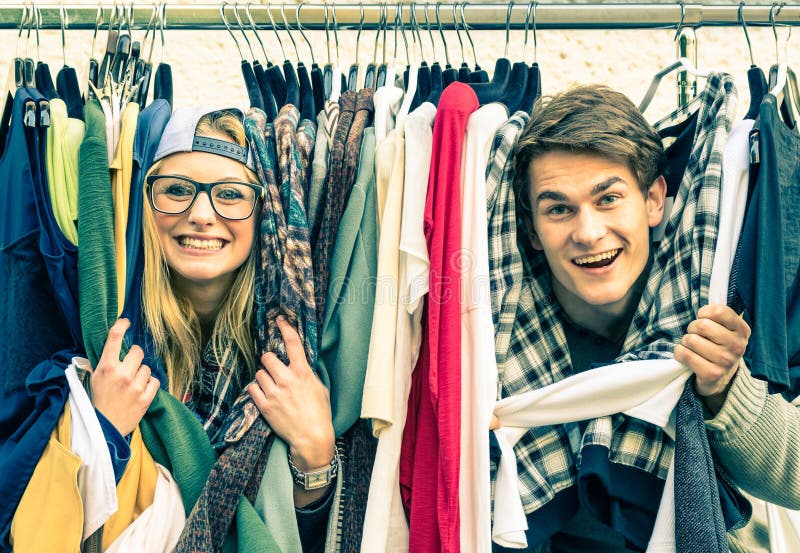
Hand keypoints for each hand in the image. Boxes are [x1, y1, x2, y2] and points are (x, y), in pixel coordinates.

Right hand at [91, 318, 159, 435]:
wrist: (104, 428)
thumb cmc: (98, 401)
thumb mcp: (93, 379)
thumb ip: (101, 362)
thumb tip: (110, 346)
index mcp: (105, 367)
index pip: (114, 338)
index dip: (121, 325)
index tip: (126, 321)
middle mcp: (122, 374)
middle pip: (137, 351)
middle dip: (134, 357)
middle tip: (128, 367)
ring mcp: (135, 386)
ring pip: (147, 367)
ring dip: (141, 373)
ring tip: (132, 384)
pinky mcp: (146, 397)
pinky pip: (155, 381)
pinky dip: (150, 384)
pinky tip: (141, 391)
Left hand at [248, 316, 334, 470]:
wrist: (312, 437)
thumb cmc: (320, 413)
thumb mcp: (320, 388)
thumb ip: (308, 374)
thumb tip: (299, 363)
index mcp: (303, 373)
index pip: (293, 343)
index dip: (285, 327)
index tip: (279, 319)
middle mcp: (287, 380)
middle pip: (268, 357)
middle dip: (270, 361)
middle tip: (274, 368)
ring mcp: (274, 393)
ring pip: (259, 373)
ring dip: (264, 377)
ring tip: (272, 386)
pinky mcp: (265, 406)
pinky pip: (252, 388)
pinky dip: (256, 390)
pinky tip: (264, 394)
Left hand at [675, 304, 750, 405]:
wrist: (719, 377)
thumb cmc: (718, 345)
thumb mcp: (725, 327)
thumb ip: (720, 312)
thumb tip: (715, 288)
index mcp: (742, 330)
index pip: (717, 311)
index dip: (703, 313)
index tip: (704, 318)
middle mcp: (738, 346)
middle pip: (701, 325)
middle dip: (692, 328)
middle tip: (696, 335)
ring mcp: (726, 361)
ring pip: (691, 340)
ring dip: (685, 342)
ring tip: (693, 347)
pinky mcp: (712, 374)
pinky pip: (685, 355)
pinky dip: (679, 353)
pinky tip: (687, 356)